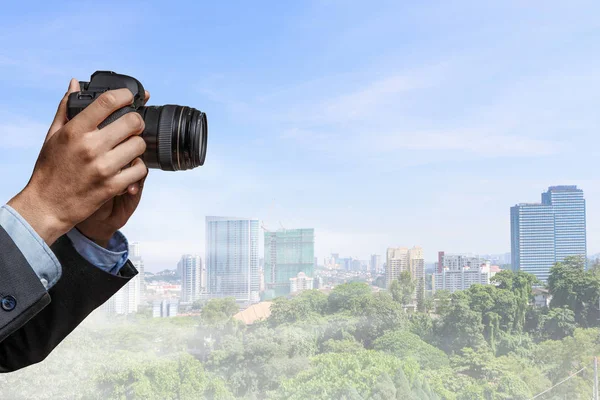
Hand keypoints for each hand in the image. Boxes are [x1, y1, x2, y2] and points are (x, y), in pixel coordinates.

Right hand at [8, 79, 147, 244]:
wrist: (47, 205)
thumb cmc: (50, 169)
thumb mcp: (53, 136)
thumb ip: (66, 108)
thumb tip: (74, 84)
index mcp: (75, 131)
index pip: (107, 102)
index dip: (124, 95)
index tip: (129, 96)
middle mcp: (90, 147)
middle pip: (132, 122)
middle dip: (136, 121)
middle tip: (133, 126)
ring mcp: (103, 167)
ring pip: (139, 145)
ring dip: (138, 145)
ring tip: (129, 148)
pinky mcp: (112, 186)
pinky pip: (140, 170)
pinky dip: (139, 168)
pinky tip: (130, 167)